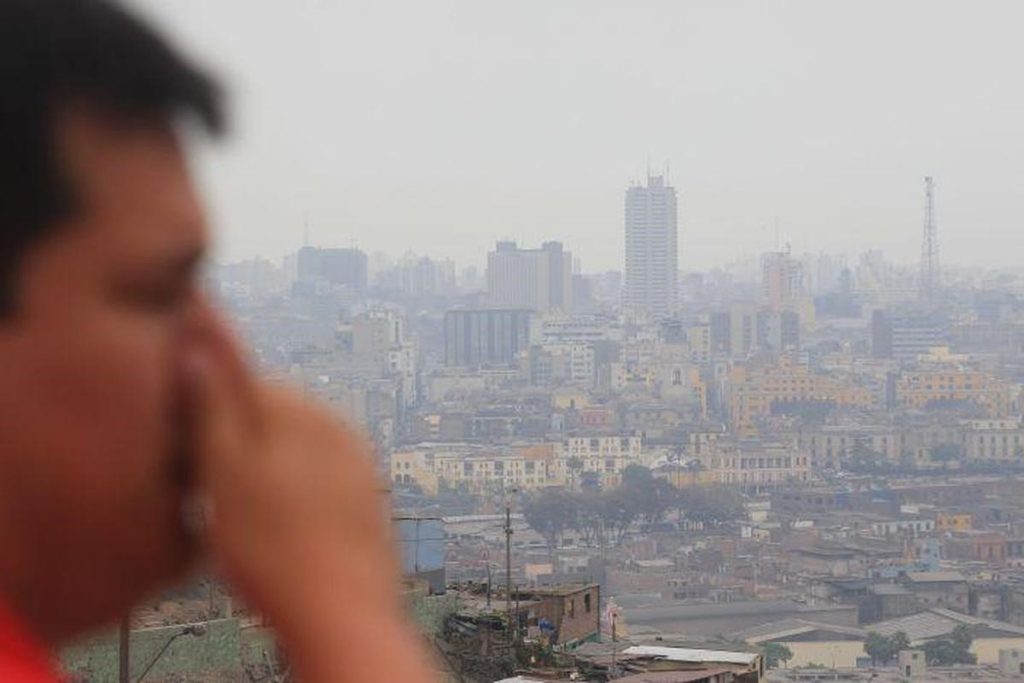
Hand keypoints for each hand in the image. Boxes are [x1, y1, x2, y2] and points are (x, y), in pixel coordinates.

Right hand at [185, 319, 433, 681]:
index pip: (241, 378)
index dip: (205, 412)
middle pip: (271, 414)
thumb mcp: (222, 471)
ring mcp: (359, 460)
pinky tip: (283, 533)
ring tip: (247, 522)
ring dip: (268, 470)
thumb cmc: (274, 547)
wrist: (340, 613)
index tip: (189, 451)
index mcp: (300, 407)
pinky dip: (297, 496)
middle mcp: (337, 423)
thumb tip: (198, 342)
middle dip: (239, 440)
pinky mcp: (367, 496)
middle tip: (212, 492)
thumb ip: (212, 403)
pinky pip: (320, 480)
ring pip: (295, 448)